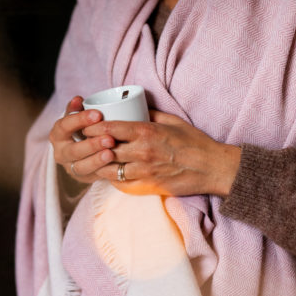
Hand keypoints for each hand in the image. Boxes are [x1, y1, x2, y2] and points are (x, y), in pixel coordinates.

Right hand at [49, 96, 115, 183]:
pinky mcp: (84, 178)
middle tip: (109, 139)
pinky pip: (94, 176)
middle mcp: (61, 153)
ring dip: (97, 161)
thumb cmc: (81, 130)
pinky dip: (105, 171)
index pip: (65, 126)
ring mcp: (71, 168)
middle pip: (74, 150)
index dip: (80, 120)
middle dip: (91, 145)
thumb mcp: (77, 118)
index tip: (98, 114)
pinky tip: (116, 165)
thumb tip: (78, 99)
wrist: (82, 152)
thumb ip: (77, 109)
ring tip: (111, 154)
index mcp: (57, 135)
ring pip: (82, 167)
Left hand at [83, 110, 240, 195]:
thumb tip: (137, 109)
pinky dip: (113, 179)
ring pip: (110, 169)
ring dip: (100, 164)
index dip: (93, 126)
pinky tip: (109, 174)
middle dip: (92, 146)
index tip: (85, 125)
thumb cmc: (195, 142)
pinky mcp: (148, 186)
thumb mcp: (173, 121)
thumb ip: (151, 114)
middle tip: (84, 143)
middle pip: (106, 149)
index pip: (110, 128)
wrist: (211, 168)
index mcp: (147, 132)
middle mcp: (142, 152)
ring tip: (93, 160)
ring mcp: (144, 171)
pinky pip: (122, 184)